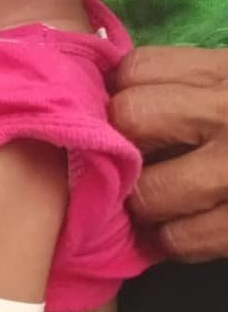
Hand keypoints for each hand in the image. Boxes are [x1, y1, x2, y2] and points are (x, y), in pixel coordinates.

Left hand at [110, 47, 227, 261]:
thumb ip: (192, 84)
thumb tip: (119, 100)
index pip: (135, 70)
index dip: (118, 95)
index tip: (125, 117)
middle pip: (132, 117)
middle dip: (123, 146)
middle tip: (133, 163)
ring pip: (151, 190)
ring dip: (143, 206)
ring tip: (154, 206)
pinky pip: (188, 239)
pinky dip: (174, 242)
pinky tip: (182, 234)